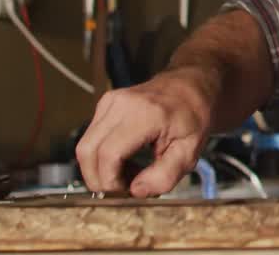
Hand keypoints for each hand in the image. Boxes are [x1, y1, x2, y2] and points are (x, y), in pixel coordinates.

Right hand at [76, 66, 217, 196]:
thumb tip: (136, 190)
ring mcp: (110, 102)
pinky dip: (102, 156)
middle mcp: (121, 104)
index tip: (127, 191)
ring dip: (100, 168)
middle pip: (88, 152)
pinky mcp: (105, 105)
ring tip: (130, 173)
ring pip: (85, 147)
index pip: (109, 154)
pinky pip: (91, 138)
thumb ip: (165, 175)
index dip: (111, 181)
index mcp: (145, 114)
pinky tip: (125, 159)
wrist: (191, 86)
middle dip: (100, 179)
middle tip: (125, 187)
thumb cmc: (193, 116)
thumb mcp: (191, 150)